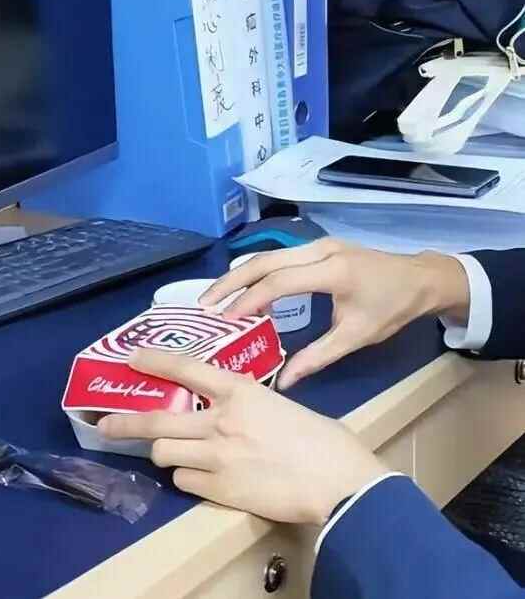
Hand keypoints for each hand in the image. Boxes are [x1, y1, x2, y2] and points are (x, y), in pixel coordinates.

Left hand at [98, 349, 386, 525]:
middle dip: (125, 424)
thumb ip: (248, 405)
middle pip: (156, 422)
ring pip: (164, 454)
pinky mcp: (220, 489)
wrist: (336, 480)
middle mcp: (219, 421)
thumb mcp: (280, 405)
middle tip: (106, 425)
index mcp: (239, 392)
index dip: (155, 361)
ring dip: (164, 453)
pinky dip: (187, 477)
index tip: (133, 358)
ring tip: (171, 453)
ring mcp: (216, 457)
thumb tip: (232, 411)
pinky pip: (184, 481)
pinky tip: (201, 476)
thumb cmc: (320, 438)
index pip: (186, 369)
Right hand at [200, 239, 469, 388]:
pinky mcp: (318, 246)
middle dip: (231, 281)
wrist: (420, 278)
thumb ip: (317, 357)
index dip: (248, 300)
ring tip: (215, 297)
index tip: (224, 320)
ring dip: (240, 274)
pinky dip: (257, 272)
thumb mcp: (356, 336)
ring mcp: (318, 244)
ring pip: (268, 255)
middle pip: (264, 261)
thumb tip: (283, 381)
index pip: (278, 282)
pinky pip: (279, 256)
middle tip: (204, 304)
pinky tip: (244, 289)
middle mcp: (320, 250)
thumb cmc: (391, 308)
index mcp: (332, 271)